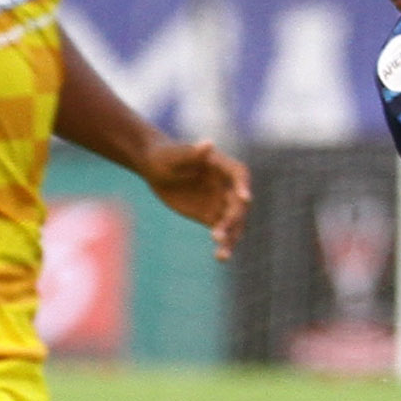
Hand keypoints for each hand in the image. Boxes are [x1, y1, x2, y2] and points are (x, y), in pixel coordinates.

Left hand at [141, 138, 250, 260]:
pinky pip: (222, 232)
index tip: (245, 198)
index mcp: (220, 166)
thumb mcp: (174, 155)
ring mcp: (220, 202)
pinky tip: (220, 257)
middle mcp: (225, 185)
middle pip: (238, 203)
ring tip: (222, 253)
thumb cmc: (164, 156)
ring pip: (234, 222)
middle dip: (233, 218)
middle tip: (219, 233)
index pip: (239, 175)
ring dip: (232, 237)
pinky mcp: (210, 216)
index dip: (244, 186)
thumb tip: (207, 144)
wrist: (155, 168)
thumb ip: (192, 152)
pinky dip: (224, 244)